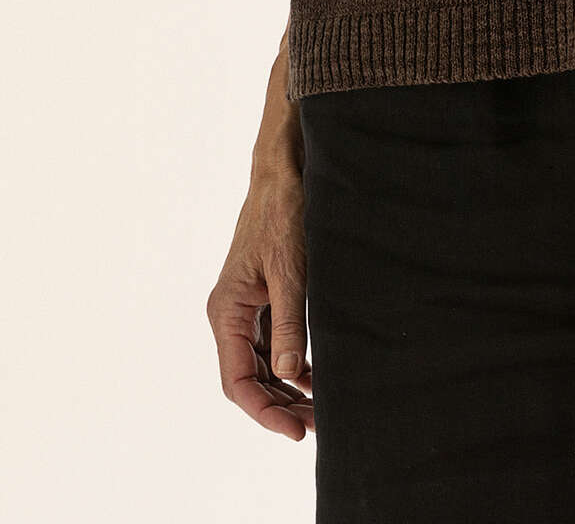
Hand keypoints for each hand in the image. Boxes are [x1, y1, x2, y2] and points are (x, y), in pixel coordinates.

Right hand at [207, 156, 314, 440]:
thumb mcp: (290, 271)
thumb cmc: (283, 214)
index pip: (238, 381)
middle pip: (248, 379)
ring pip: (260, 365)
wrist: (283, 173)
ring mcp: (245, 307)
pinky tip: (313, 377)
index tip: (295, 431)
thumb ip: (289, 324)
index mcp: (227, 312)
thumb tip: (289, 377)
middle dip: (279, 406)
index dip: (265, 411)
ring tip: (318, 410)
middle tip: (316, 425)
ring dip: (285, 389)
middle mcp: (230, 314)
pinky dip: (290, 364)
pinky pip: (271, 344)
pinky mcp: (261, 297)